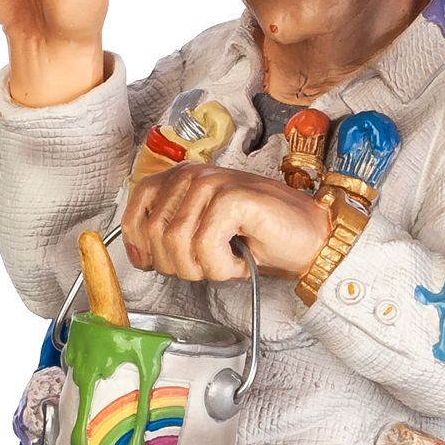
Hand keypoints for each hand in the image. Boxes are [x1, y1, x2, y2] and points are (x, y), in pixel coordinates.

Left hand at [123, 167, 332, 281]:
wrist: (310, 238)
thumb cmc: (262, 237)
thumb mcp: (205, 233)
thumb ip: (170, 234)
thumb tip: (138, 254)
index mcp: (181, 180)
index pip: (135, 212)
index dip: (139, 247)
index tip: (159, 264)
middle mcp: (194, 176)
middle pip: (154, 234)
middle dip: (178, 266)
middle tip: (209, 266)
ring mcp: (213, 184)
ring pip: (177, 242)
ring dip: (203, 268)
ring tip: (227, 262)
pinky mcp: (233, 198)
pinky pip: (205, 246)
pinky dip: (221, 267)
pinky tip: (240, 261)